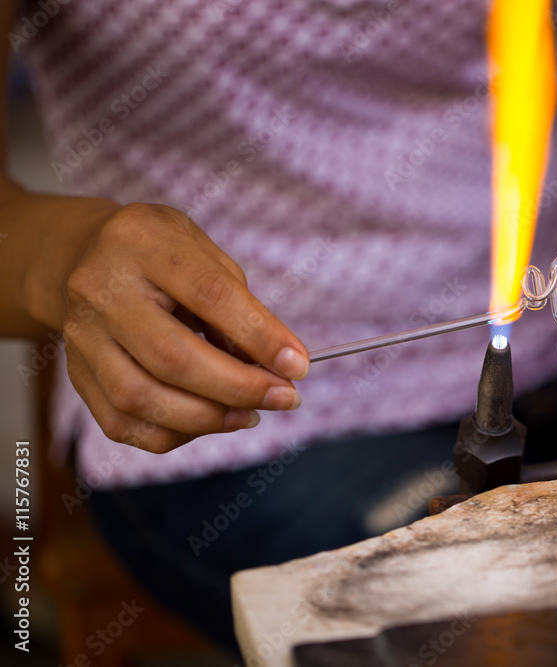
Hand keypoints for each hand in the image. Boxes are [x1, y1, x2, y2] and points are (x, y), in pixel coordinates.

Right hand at [56, 202, 308, 452]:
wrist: (82, 255)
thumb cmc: (160, 255)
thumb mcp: (204, 252)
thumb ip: (239, 304)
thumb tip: (276, 364)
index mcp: (141, 243)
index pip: (209, 295)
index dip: (260, 336)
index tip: (299, 365)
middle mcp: (100, 290)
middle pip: (172, 357)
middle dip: (239, 387)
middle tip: (285, 397)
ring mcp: (82, 336)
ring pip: (140, 398)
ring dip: (208, 418)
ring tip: (250, 414)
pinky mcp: (75, 374)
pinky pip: (122, 423)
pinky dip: (174, 433)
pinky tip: (210, 420)